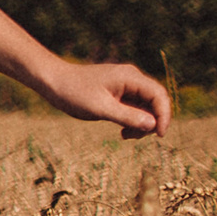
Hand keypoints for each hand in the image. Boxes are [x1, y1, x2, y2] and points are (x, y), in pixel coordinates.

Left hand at [36, 59, 170, 138]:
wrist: (52, 81)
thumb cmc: (73, 92)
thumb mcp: (100, 108)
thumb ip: (127, 116)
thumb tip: (153, 125)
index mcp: (130, 78)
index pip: (159, 95)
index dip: (164, 115)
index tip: (159, 135)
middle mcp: (131, 80)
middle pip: (155, 102)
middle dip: (151, 122)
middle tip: (133, 137)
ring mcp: (125, 87)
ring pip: (145, 108)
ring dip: (141, 124)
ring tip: (124, 136)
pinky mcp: (118, 94)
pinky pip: (134, 109)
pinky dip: (132, 121)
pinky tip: (122, 132)